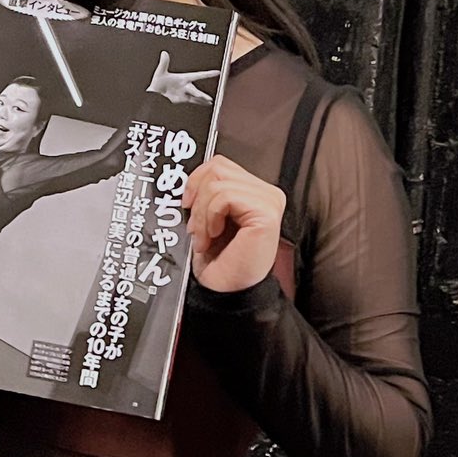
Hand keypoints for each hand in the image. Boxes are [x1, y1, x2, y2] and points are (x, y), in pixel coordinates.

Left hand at [147, 50, 218, 106]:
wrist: (155, 94)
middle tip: (207, 98)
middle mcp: (185, 85)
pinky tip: (207, 104)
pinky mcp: (183, 99)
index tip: (217, 72)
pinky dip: (200, 102)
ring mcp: (185, 92)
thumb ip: (163, 63)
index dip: (208, 74)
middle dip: (200, 94)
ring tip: (209, 101)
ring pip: (196, 96)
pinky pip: (194, 101)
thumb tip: (164, 53)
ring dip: (202, 99)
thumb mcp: (160, 72)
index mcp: (183, 78)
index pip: (198, 75)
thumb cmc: (157, 82)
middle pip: (195, 90)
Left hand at [184, 155, 284, 292]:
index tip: (187, 205)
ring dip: (202, 214)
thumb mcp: (208, 218)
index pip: (220, 164)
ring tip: (204, 237)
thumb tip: (192, 179)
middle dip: (198, 198)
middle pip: (218, 167)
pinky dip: (210, 218)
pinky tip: (212, 237)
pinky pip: (225, 196)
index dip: (196, 181)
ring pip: (218, 182)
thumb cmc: (219, 262)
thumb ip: (208, 192)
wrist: (225, 292)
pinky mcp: (266, 212)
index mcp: (254, 192)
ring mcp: (269, 201)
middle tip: (196, 227)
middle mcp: (267, 193)